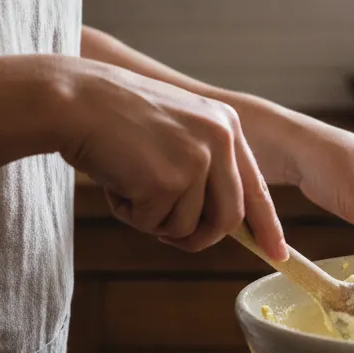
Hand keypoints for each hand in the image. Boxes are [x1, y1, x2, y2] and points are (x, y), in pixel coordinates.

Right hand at [56, 60, 286, 259]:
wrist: (76, 100)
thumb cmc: (117, 118)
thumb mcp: (178, 129)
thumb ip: (206, 165)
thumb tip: (224, 220)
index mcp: (227, 125)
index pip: (256, 185)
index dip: (266, 224)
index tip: (277, 252)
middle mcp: (221, 140)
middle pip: (229, 217)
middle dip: (200, 238)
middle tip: (170, 237)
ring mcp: (197, 159)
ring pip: (188, 226)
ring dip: (154, 220)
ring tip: (129, 184)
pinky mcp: (168, 180)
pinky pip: (154, 224)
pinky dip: (130, 214)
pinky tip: (117, 181)